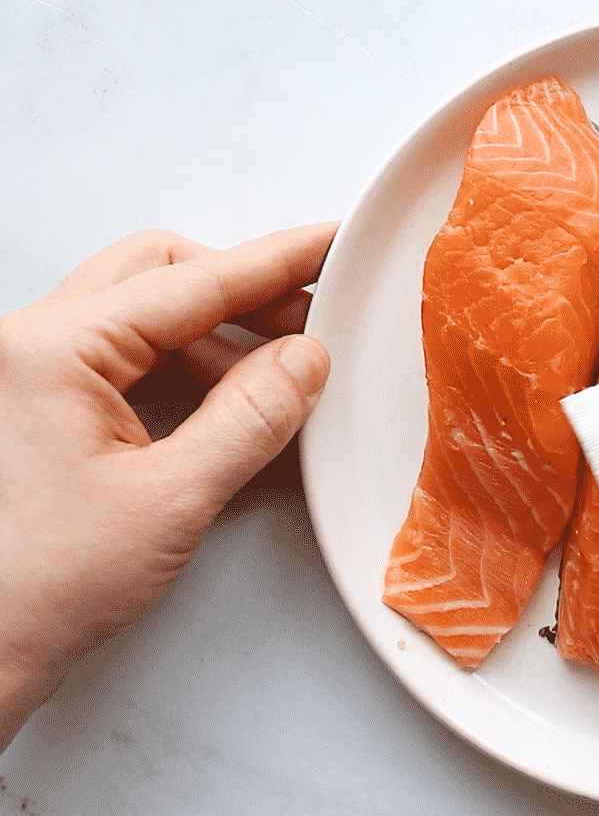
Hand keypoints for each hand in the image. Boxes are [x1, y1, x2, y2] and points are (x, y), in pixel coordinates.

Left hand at [0, 224, 336, 751]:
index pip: (191, 283)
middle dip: (243, 294)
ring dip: (219, 342)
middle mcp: (33, 346)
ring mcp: (34, 377)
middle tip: (312, 323)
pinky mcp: (43, 411)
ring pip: (146, 320)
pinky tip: (235, 414)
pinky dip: (190, 376)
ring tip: (281, 388)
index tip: (332, 244)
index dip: (276, 263)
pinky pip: (129, 363)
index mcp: (52, 350)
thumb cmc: (35, 587)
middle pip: (160, 276)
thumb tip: (304, 360)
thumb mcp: (171, 499)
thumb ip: (251, 419)